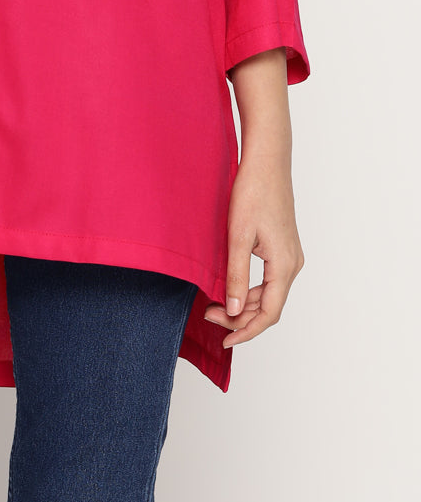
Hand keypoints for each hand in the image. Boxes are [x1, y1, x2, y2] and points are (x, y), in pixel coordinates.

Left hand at [203, 154, 304, 347]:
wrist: (266, 161)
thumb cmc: (253, 191)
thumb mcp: (238, 236)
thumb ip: (236, 276)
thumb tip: (236, 312)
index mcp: (285, 265)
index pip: (270, 313)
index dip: (247, 331)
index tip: (225, 340)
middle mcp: (292, 264)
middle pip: (269, 306)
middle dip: (240, 317)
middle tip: (209, 315)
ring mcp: (289, 255)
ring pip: (269, 293)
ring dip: (244, 303)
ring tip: (214, 303)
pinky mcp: (282, 246)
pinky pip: (268, 278)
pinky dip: (250, 288)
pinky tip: (229, 286)